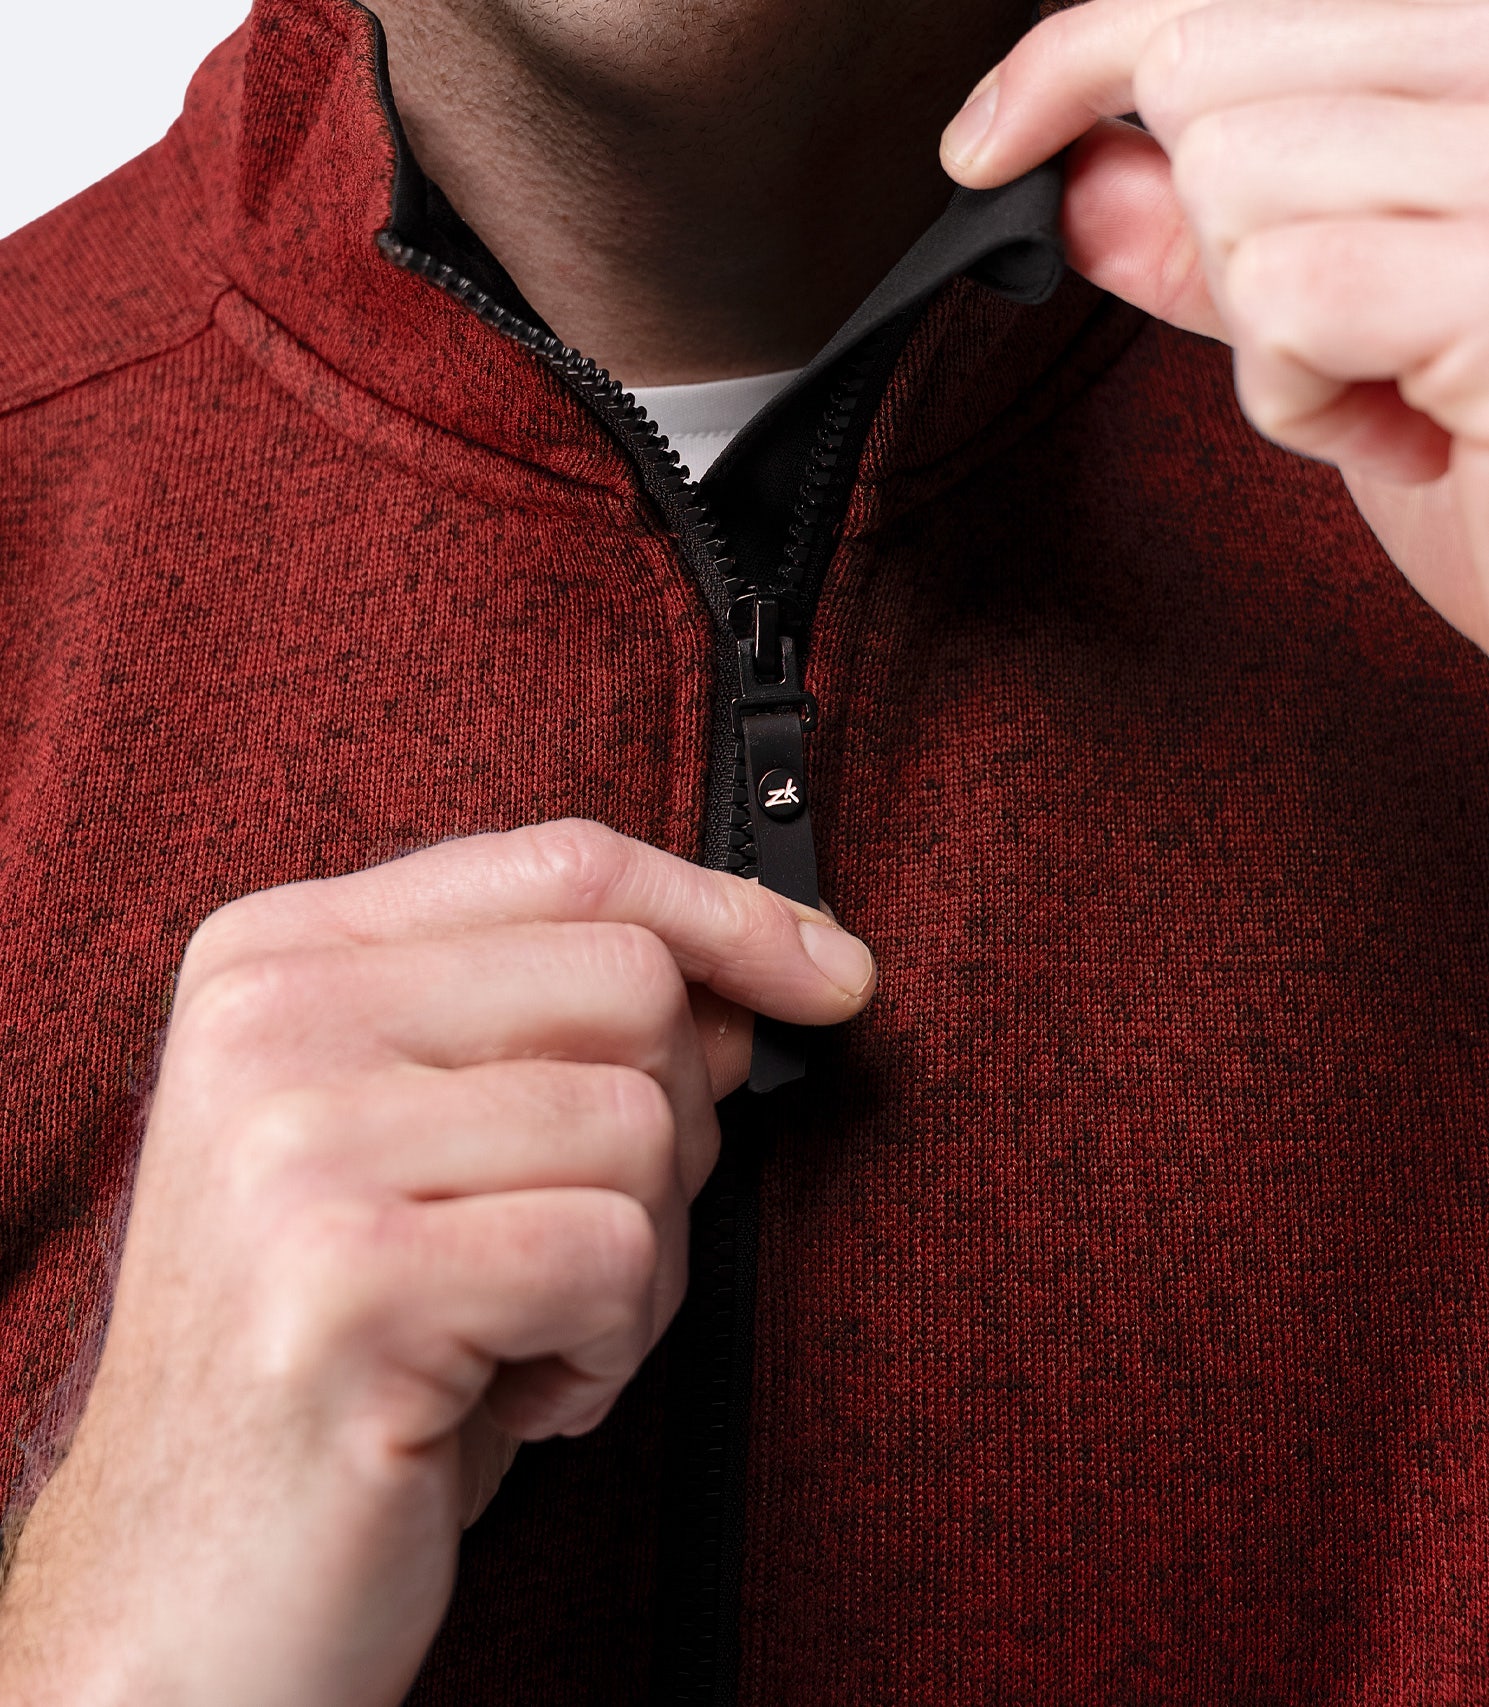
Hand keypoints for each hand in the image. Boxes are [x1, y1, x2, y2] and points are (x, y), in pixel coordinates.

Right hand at [0, 821, 875, 1706]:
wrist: (188, 1589)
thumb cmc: (344, 1355)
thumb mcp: (431, 1146)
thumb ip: (560, 1028)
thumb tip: (757, 976)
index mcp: (280, 956)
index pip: (565, 862)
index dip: (726, 910)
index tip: (827, 970)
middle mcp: (271, 1021)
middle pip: (630, 983)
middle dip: (672, 1130)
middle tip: (582, 1242)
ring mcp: (295, 1143)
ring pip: (640, 1124)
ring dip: (640, 1263)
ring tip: (534, 1329)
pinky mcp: (348, 1278)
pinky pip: (613, 1253)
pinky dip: (610, 1345)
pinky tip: (515, 1390)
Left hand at [941, 0, 1488, 651]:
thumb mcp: (1339, 331)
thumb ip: (1215, 241)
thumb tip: (1082, 175)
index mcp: (1466, 56)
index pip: (1221, 0)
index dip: (1076, 51)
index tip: (986, 140)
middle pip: (1207, 72)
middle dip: (1212, 233)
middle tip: (1332, 329)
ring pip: (1234, 176)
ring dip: (1268, 329)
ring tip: (1390, 388)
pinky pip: (1287, 290)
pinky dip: (1302, 396)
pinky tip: (1405, 434)